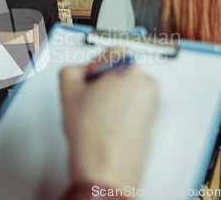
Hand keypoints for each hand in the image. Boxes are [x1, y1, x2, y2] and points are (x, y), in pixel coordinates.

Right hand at [60, 48, 158, 190]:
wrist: (105, 168)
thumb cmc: (92, 135)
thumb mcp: (68, 89)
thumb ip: (73, 68)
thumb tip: (81, 71)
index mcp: (128, 70)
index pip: (112, 51)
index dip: (96, 65)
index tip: (90, 78)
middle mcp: (146, 83)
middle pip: (122, 69)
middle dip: (105, 80)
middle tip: (91, 98)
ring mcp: (152, 102)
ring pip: (128, 87)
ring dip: (114, 95)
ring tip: (99, 114)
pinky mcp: (152, 118)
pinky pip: (135, 104)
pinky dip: (123, 109)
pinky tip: (108, 122)